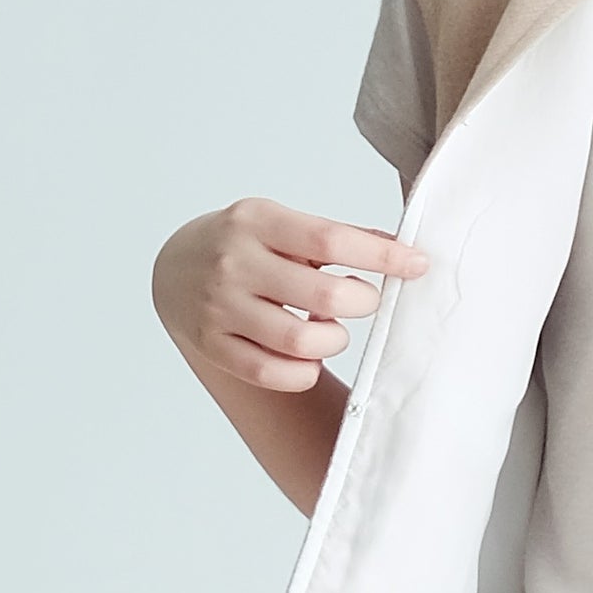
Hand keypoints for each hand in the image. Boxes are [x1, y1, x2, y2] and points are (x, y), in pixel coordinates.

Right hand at [153, 195, 426, 399]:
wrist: (175, 269)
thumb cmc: (246, 245)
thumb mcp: (281, 224)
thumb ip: (337, 236)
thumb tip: (403, 252)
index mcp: (258, 220)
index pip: (331, 239)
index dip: (382, 256)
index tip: (417, 265)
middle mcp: (234, 262)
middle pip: (324, 295)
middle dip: (363, 304)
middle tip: (365, 302)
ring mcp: (220, 306)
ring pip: (300, 341)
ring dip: (334, 340)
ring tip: (332, 331)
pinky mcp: (212, 344)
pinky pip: (271, 372)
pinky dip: (303, 371)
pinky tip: (307, 358)